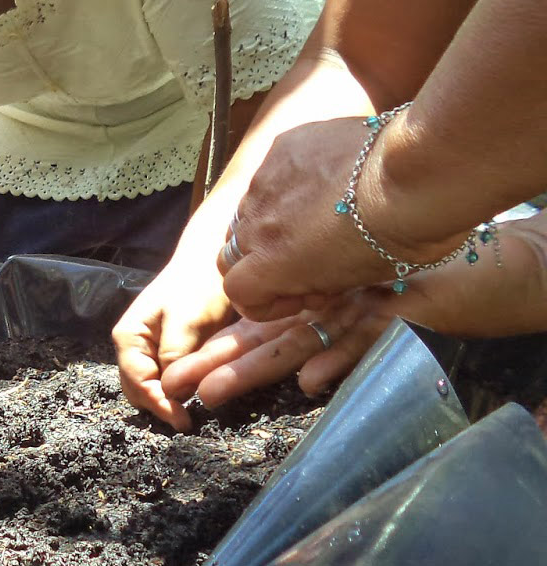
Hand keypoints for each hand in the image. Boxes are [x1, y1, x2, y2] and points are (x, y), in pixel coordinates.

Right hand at [113, 255, 236, 431]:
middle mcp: (131, 345)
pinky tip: (194, 392)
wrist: (210, 260)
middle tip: (189, 420)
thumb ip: (174, 355)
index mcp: (129, 336)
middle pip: (136, 390)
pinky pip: (162, 379)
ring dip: (165, 401)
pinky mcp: (163, 350)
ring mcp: (146, 348)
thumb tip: (170, 392)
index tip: (185, 421)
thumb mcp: (189, 319)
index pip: (137, 383)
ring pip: (147, 387)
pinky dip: (174, 391)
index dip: (159, 405)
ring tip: (192, 410)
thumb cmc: (199, 285)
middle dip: (159, 406)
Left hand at [167, 223, 546, 407]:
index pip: (260, 332)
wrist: (485, 265)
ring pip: (299, 337)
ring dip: (255, 367)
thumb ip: (340, 340)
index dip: (216, 353)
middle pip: (265, 336)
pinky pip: (364, 337)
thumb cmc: (429, 287)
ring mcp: (361, 304)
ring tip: (213, 390)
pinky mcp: (399, 310)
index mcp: (321, 303)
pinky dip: (339, 357)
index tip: (174, 376)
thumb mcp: (374, 314)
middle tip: (170, 385)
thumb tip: (305, 379)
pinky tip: (310, 382)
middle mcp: (332, 302)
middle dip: (216, 363)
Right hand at [220, 118, 423, 320]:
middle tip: (299, 263)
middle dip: (258, 262)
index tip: (291, 299)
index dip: (262, 302)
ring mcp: (266, 179)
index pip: (237, 290)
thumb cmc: (398, 238)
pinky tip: (325, 181)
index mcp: (273, 262)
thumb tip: (308, 282)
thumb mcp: (353, 282)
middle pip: (233, 250)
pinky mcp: (283, 147)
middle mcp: (257, 220)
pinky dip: (287, 185)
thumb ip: (314, 284)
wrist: (416, 178)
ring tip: (313, 219)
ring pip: (248, 209)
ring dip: (270, 222)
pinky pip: (270, 172)